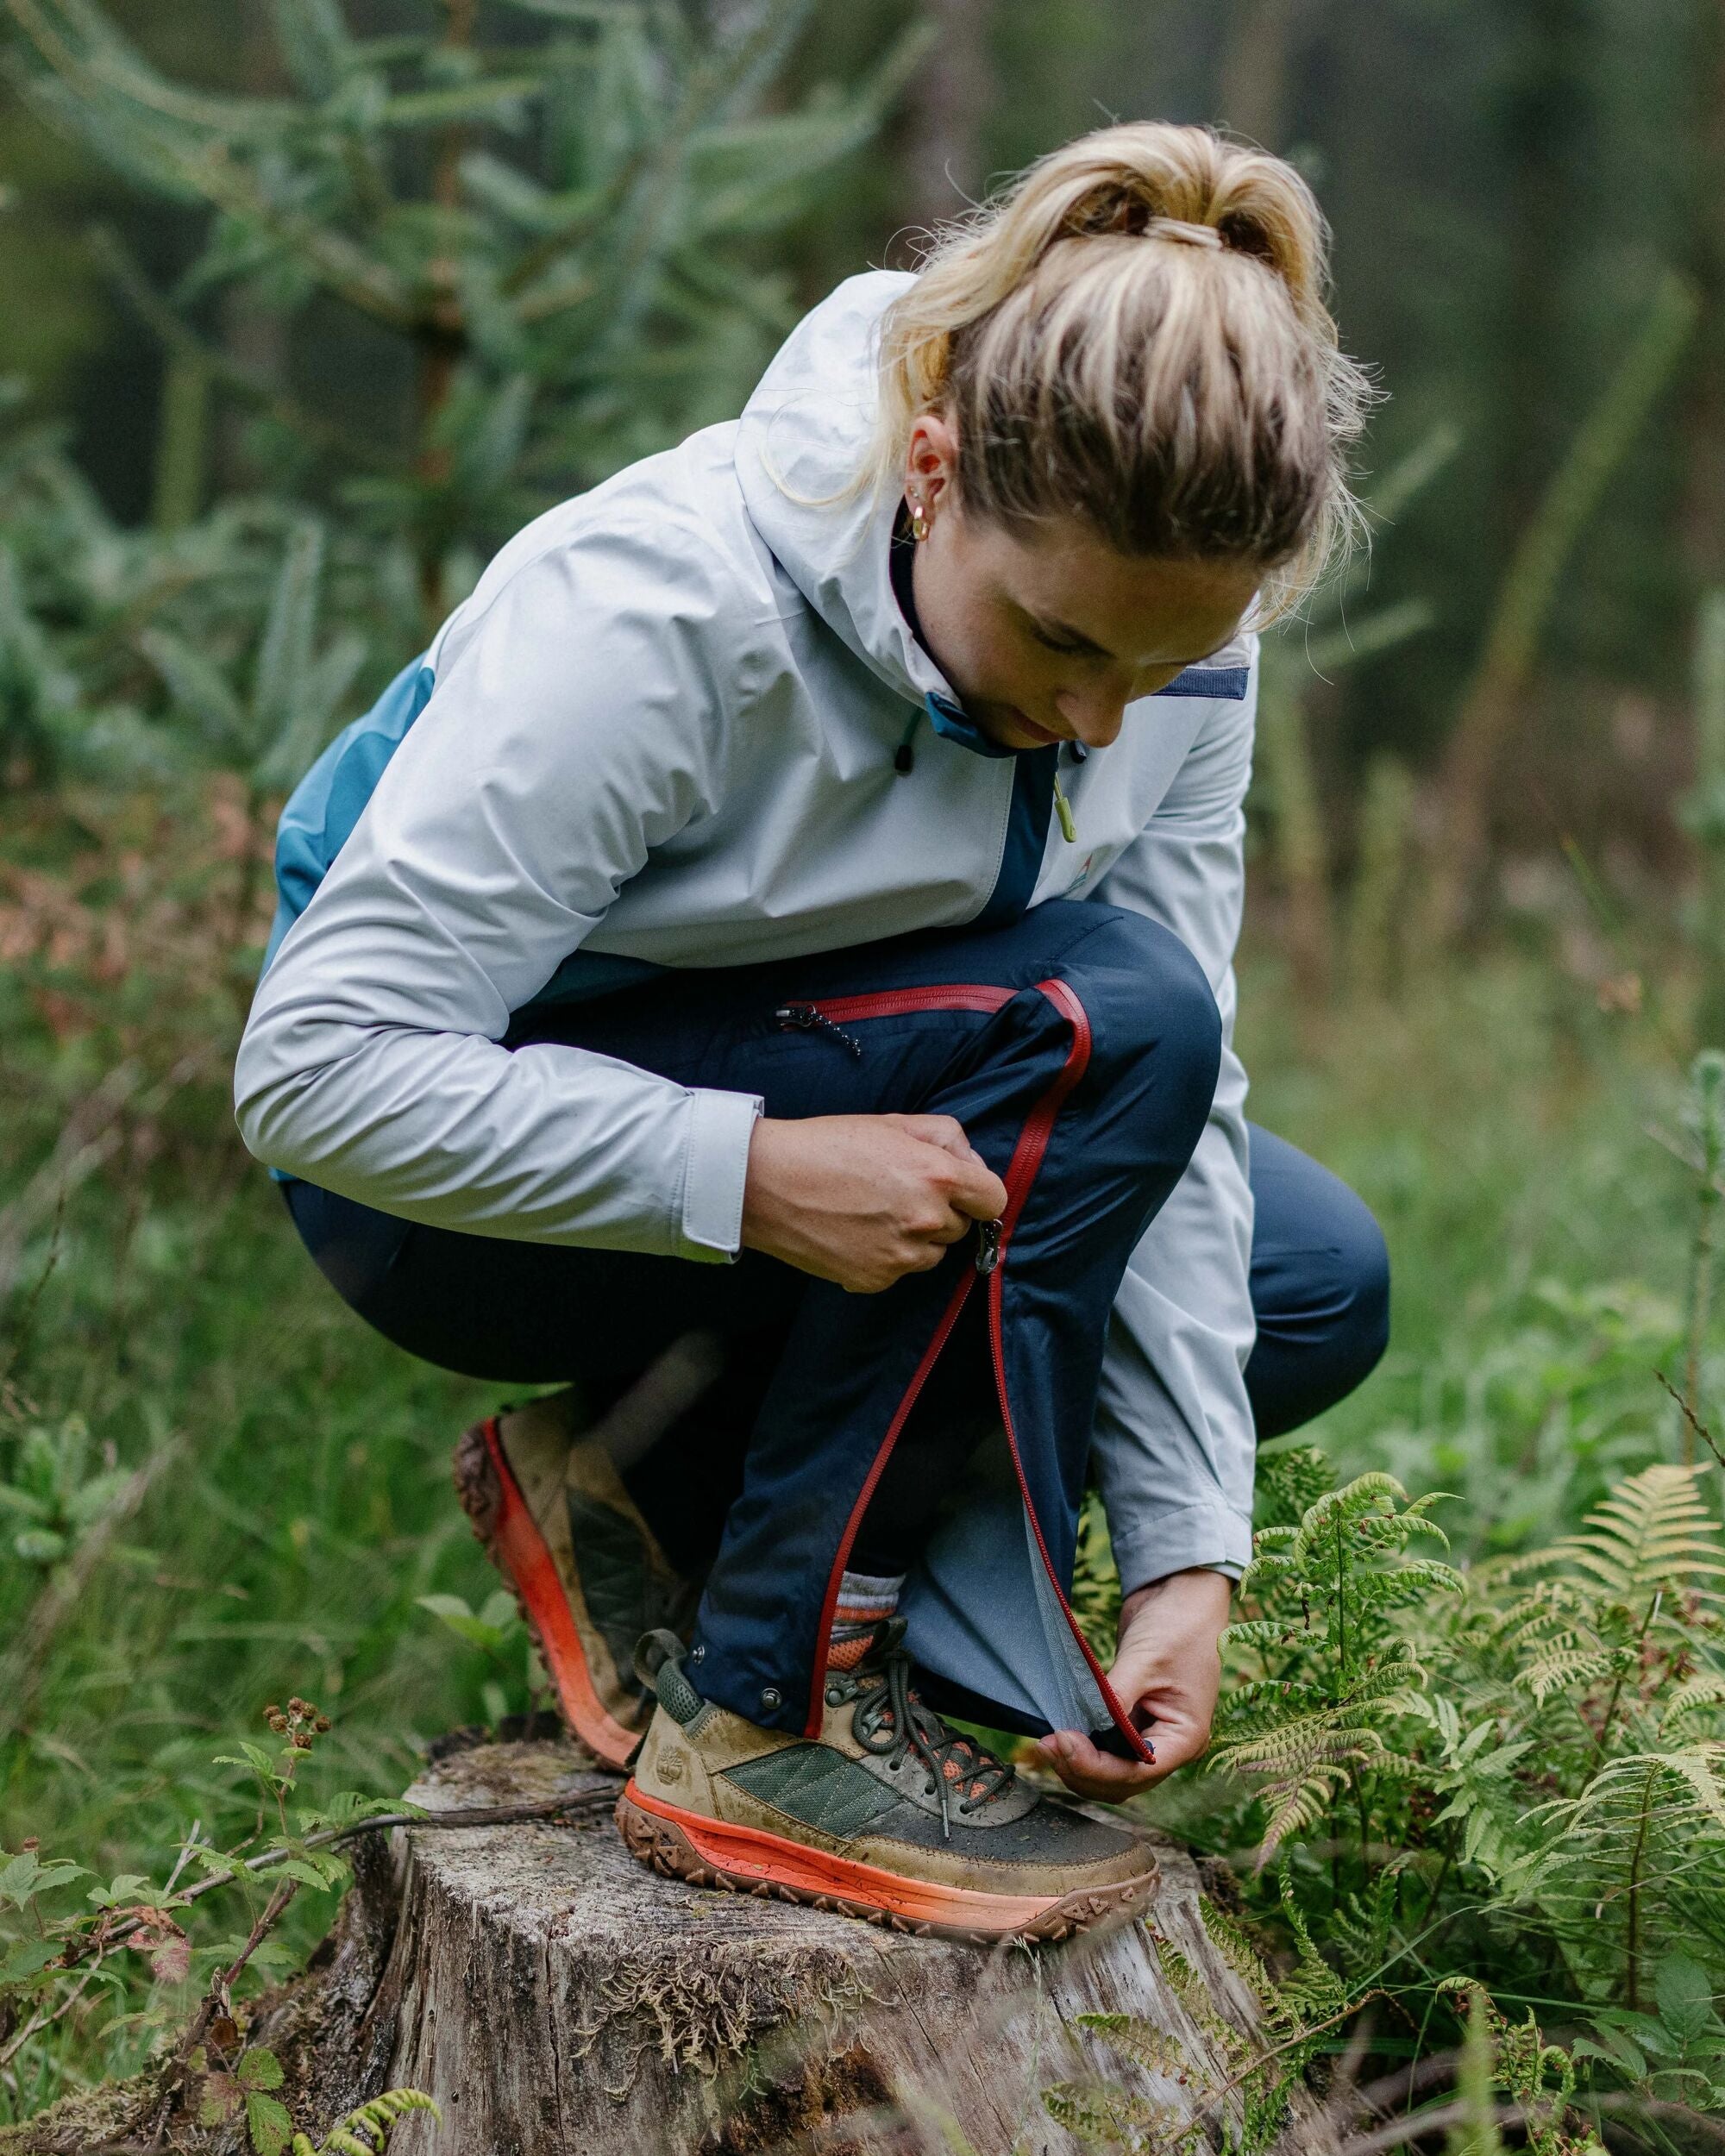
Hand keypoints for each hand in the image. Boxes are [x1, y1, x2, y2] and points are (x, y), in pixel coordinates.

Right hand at [741, 1113, 1007, 1293]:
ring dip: (915, 1238)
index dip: (978, 1192)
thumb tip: (972, 1164)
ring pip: (931, 1254)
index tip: (961, 1190)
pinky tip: (854, 1231)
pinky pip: (898, 1271)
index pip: (994, 1199)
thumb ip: (947, 1138)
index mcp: (938, 1176)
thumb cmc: (826, 1145)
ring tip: (873, 1212)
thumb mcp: (893, 1122)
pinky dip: (884, 1257)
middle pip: (959, 1227)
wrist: (765, 1182)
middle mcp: (926, 1220)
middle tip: (897, 1191)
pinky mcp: (875, 1280)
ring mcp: (901, 1256)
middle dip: (939, 1211)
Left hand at [1035, 1568, 1231, 1801]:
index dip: (1096, 1766)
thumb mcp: (1145, 1659)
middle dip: (1082, 1770)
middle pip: (1122, 1782)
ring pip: (1111, 1772)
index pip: (1138, 1772)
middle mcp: (1169, 1744)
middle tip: (1047, 1743)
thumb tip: (1082, 1729)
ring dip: (1079, 1764)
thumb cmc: (1176, 1626)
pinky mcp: (1132, 1719)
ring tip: (1048, 1741)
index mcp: (1185, 1737)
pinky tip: (1060, 1730)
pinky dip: (1083, 1747)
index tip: (1062, 1741)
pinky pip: (1105, 1747)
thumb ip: (1116, 1696)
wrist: (1180, 1596)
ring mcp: (1150, 1733)